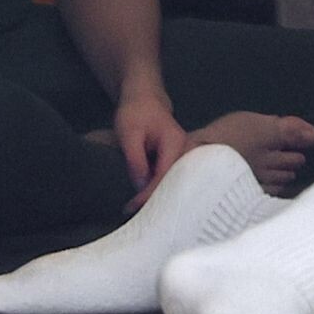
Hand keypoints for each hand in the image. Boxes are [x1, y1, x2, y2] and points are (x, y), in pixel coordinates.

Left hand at [114, 90, 187, 210]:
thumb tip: (140, 187)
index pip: (165, 174)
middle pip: (174, 180)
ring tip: (140, 212)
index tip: (131, 207)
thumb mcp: (130, 134)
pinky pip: (167, 174)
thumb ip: (136, 160)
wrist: (142, 96)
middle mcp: (183, 148)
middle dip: (157, 199)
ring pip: (171, 179)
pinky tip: (144, 198)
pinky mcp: (171, 156)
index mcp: (175, 142)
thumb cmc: (135, 112)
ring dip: (157, 194)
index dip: (149, 193)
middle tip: (137, 216)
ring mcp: (179, 152)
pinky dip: (156, 186)